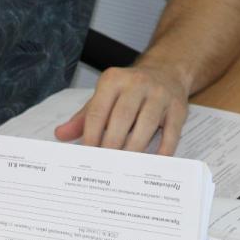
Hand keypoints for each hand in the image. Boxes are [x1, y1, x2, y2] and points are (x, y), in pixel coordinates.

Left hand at [54, 65, 189, 154]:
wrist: (167, 71)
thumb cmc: (130, 89)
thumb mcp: (105, 95)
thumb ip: (84, 117)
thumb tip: (61, 135)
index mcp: (114, 80)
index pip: (98, 111)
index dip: (91, 136)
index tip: (88, 156)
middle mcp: (137, 83)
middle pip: (121, 118)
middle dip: (112, 145)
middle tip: (105, 166)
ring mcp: (160, 94)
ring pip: (146, 125)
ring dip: (134, 149)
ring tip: (125, 168)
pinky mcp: (178, 107)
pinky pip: (171, 132)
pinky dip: (163, 150)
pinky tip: (154, 163)